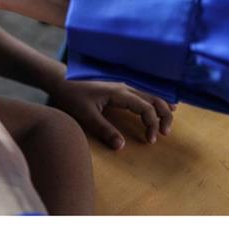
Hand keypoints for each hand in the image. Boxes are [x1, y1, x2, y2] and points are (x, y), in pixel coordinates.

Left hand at [50, 80, 175, 149]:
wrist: (61, 81)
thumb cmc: (72, 96)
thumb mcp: (86, 115)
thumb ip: (104, 130)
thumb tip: (121, 146)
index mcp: (120, 93)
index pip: (146, 108)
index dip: (152, 124)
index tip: (150, 140)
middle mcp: (125, 87)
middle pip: (154, 99)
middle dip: (164, 116)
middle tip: (165, 133)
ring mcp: (123, 86)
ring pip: (150, 95)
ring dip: (161, 108)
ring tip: (166, 123)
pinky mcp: (119, 89)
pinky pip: (142, 94)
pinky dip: (154, 101)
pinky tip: (159, 107)